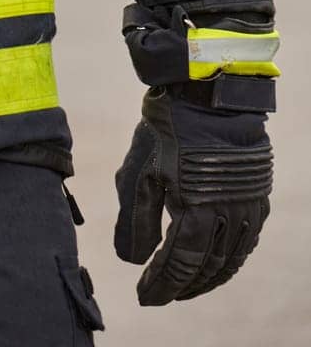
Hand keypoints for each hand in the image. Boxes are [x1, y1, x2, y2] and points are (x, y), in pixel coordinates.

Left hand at [114, 88, 271, 304]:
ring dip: (207, 278)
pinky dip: (230, 258)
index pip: (179, 264)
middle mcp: (226, 214)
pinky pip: (246, 240)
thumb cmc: (167, 128)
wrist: (208, 91)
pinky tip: (217, 261)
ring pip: (230, 259)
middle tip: (162, 294)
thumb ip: (135, 220)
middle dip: (182, 286)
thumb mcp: (140, 170)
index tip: (144, 297)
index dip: (161, 285)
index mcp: (195, 209)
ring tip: (187, 286)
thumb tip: (131, 261)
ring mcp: (246, 206)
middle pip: (206, 267)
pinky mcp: (257, 196)